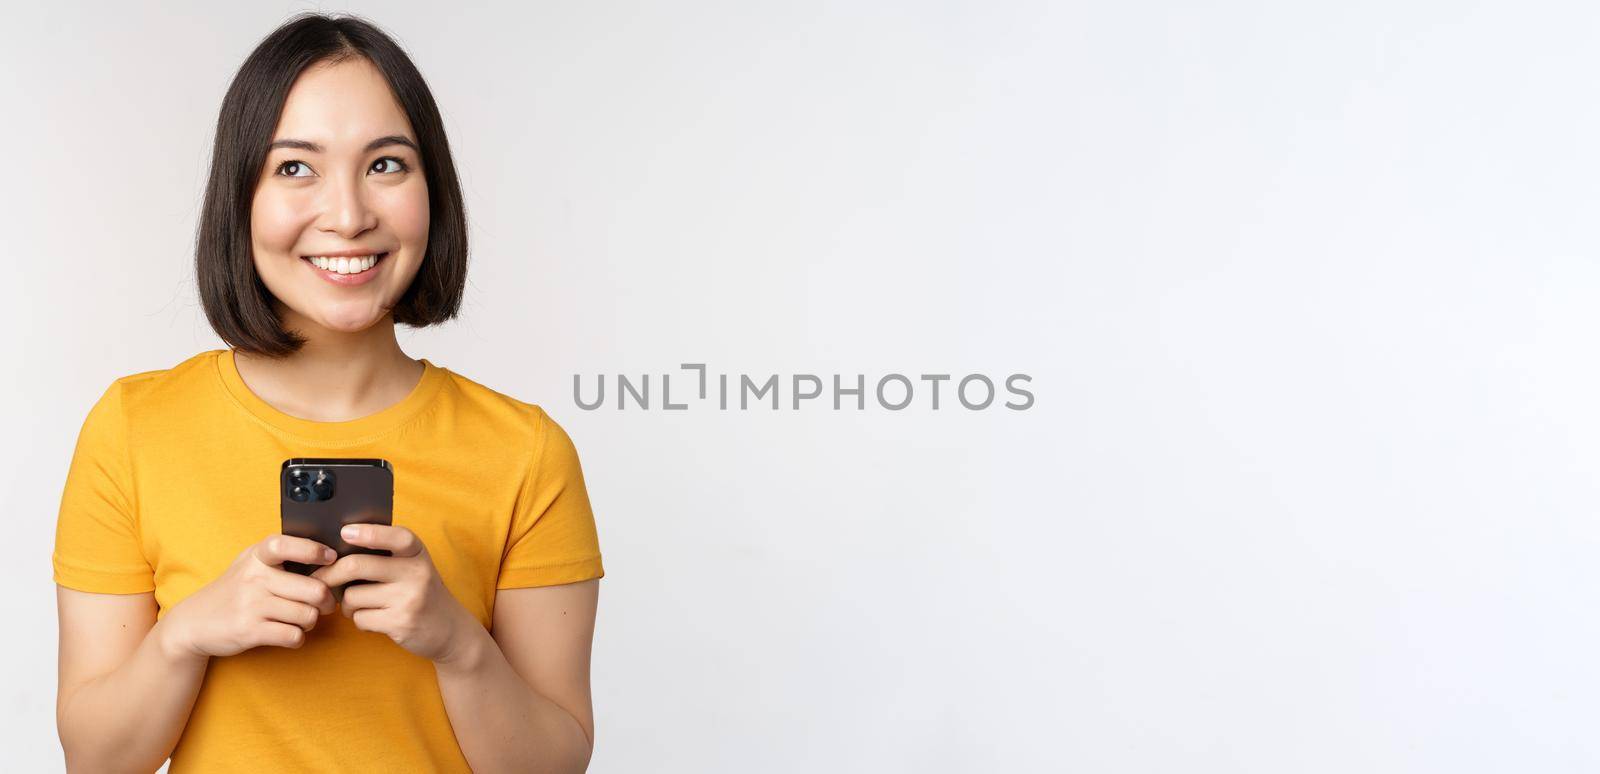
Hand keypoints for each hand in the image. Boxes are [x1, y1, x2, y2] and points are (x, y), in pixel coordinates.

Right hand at [160, 534, 338, 661]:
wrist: (193, 623)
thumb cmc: (235, 591)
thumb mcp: (250, 565)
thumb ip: (280, 558)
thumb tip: (330, 557)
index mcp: (256, 557)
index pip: (284, 545)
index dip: (313, 550)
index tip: (330, 558)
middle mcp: (254, 578)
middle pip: (314, 590)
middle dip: (326, 601)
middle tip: (324, 605)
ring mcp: (251, 605)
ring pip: (308, 615)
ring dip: (311, 622)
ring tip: (301, 620)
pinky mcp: (249, 631)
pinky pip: (293, 636)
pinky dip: (297, 638)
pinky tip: (288, 633)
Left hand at [310, 523, 478, 664]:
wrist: (449, 629)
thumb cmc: (420, 592)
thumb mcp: (413, 566)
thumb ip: (386, 555)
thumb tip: (335, 551)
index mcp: (418, 553)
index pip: (395, 536)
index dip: (368, 533)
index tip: (345, 533)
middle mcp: (417, 573)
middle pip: (357, 566)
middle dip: (329, 574)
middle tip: (318, 578)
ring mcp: (409, 599)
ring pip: (352, 596)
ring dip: (347, 604)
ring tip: (361, 605)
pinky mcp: (401, 623)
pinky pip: (360, 618)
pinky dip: (359, 620)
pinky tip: (374, 619)